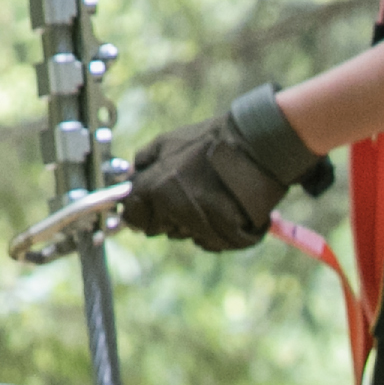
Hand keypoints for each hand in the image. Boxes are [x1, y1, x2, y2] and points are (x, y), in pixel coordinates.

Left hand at [112, 86, 327, 255]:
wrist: (254, 144)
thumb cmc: (210, 141)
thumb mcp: (168, 141)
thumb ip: (144, 161)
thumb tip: (129, 176)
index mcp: (156, 187)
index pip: (133, 218)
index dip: (139, 213)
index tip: (148, 209)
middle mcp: (175, 208)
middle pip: (161, 229)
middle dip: (169, 217)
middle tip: (189, 195)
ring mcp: (201, 222)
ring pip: (187, 237)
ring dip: (195, 224)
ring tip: (211, 198)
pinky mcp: (226, 232)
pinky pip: (212, 244)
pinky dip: (217, 234)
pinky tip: (224, 213)